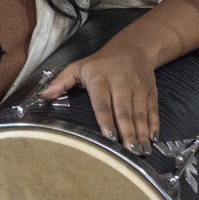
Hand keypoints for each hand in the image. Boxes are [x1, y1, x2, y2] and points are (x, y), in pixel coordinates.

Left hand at [42, 44, 158, 154]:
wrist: (133, 48)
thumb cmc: (101, 62)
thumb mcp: (79, 67)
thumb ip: (62, 82)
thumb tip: (44, 96)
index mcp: (100, 79)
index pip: (103, 102)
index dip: (106, 120)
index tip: (110, 136)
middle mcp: (121, 83)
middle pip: (124, 111)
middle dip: (127, 132)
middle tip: (129, 151)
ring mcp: (138, 88)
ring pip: (140, 113)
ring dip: (141, 133)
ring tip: (141, 151)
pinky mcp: (150, 91)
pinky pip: (153, 109)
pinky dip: (154, 125)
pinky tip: (153, 139)